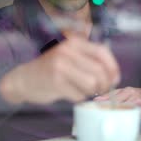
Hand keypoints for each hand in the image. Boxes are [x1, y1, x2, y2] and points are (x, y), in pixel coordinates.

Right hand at [0, 35, 120, 104]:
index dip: (113, 67)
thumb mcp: (69, 57)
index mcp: (74, 42)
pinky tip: (71, 94)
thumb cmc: (52, 69)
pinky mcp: (55, 82)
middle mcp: (67, 51)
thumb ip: (89, 60)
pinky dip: (79, 98)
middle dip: (104, 84)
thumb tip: (114, 76)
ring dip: (91, 92)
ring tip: (84, 91)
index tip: (115, 79)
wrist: (25, 79)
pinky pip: (79, 95)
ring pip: (91, 84)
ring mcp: (60, 66)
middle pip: (99, 70)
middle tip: (100, 90)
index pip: (102, 52)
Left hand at [94, 87, 140, 118]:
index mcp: (129, 92)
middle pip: (119, 108)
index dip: (105, 103)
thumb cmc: (136, 93)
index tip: (97, 106)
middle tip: (101, 114)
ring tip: (109, 119)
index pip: (115, 98)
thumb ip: (110, 94)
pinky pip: (132, 121)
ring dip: (117, 118)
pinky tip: (119, 123)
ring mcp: (140, 110)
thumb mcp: (124, 90)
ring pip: (126, 116)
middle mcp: (135, 100)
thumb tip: (96, 99)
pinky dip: (125, 122)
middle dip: (110, 111)